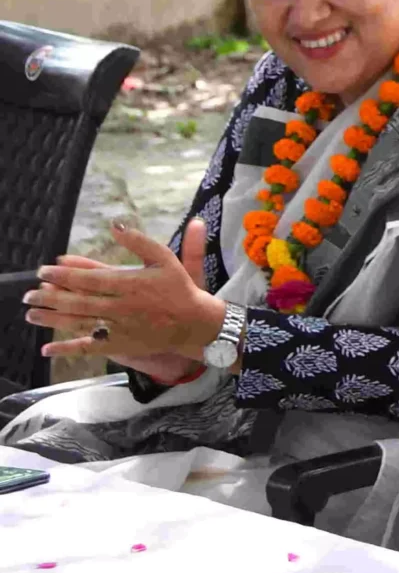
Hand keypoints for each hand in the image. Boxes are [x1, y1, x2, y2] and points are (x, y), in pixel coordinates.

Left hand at [25, 219, 224, 367]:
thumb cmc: (179, 288)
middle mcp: (122, 306)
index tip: (45, 270)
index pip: (91, 278)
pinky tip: (47, 348)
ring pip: (79, 322)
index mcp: (132, 283)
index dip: (66, 274)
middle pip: (79, 301)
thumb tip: (115, 224)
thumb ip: (140, 241)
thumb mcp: (165, 258)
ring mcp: (119, 327)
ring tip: (30, 312)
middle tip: (29, 292)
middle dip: (51, 296)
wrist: (195, 323)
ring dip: (52, 318)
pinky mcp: (119, 345)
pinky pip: (89, 346)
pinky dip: (67, 348)